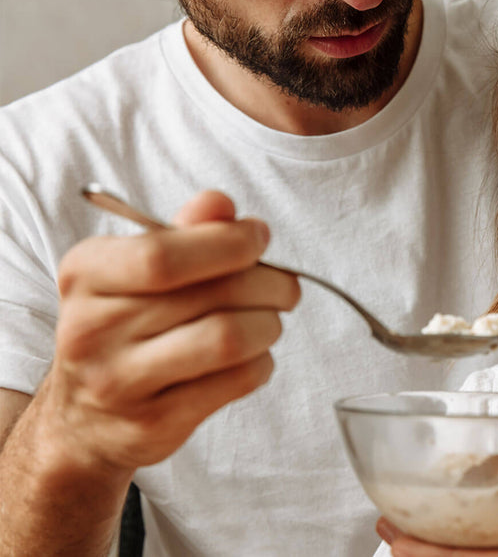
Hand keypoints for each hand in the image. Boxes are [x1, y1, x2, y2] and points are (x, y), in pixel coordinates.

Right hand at [36, 191, 299, 472]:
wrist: (83, 420)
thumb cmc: (123, 329)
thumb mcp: (134, 270)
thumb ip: (182, 232)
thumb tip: (220, 204)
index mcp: (86, 275)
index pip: (164, 255)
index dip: (228, 242)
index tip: (259, 237)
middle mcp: (93, 329)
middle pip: (212, 295)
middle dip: (269, 283)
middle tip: (284, 285)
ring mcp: (121, 382)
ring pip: (230, 338)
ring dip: (269, 324)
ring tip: (268, 320)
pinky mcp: (155, 423)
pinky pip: (237, 380)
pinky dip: (262, 362)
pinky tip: (253, 356)